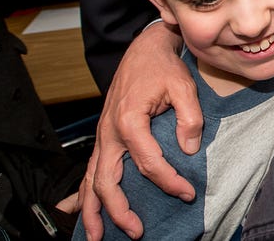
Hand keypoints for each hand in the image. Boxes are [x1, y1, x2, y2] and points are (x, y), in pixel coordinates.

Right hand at [79, 22, 201, 239]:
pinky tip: (84, 212)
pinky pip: (91, 170)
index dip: (169, 181)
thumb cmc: (162, 67)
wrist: (143, 51)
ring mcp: (103, 137)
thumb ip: (189, 118)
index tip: (187, 192)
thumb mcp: (184, 86)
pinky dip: (85, 194)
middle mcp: (110, 133)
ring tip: (96, 237)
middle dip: (120, 211)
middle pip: (108, 181)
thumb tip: (189, 149)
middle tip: (137, 231)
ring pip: (91, 180)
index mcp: (129, 121)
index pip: (148, 163)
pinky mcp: (104, 138)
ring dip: (93, 210)